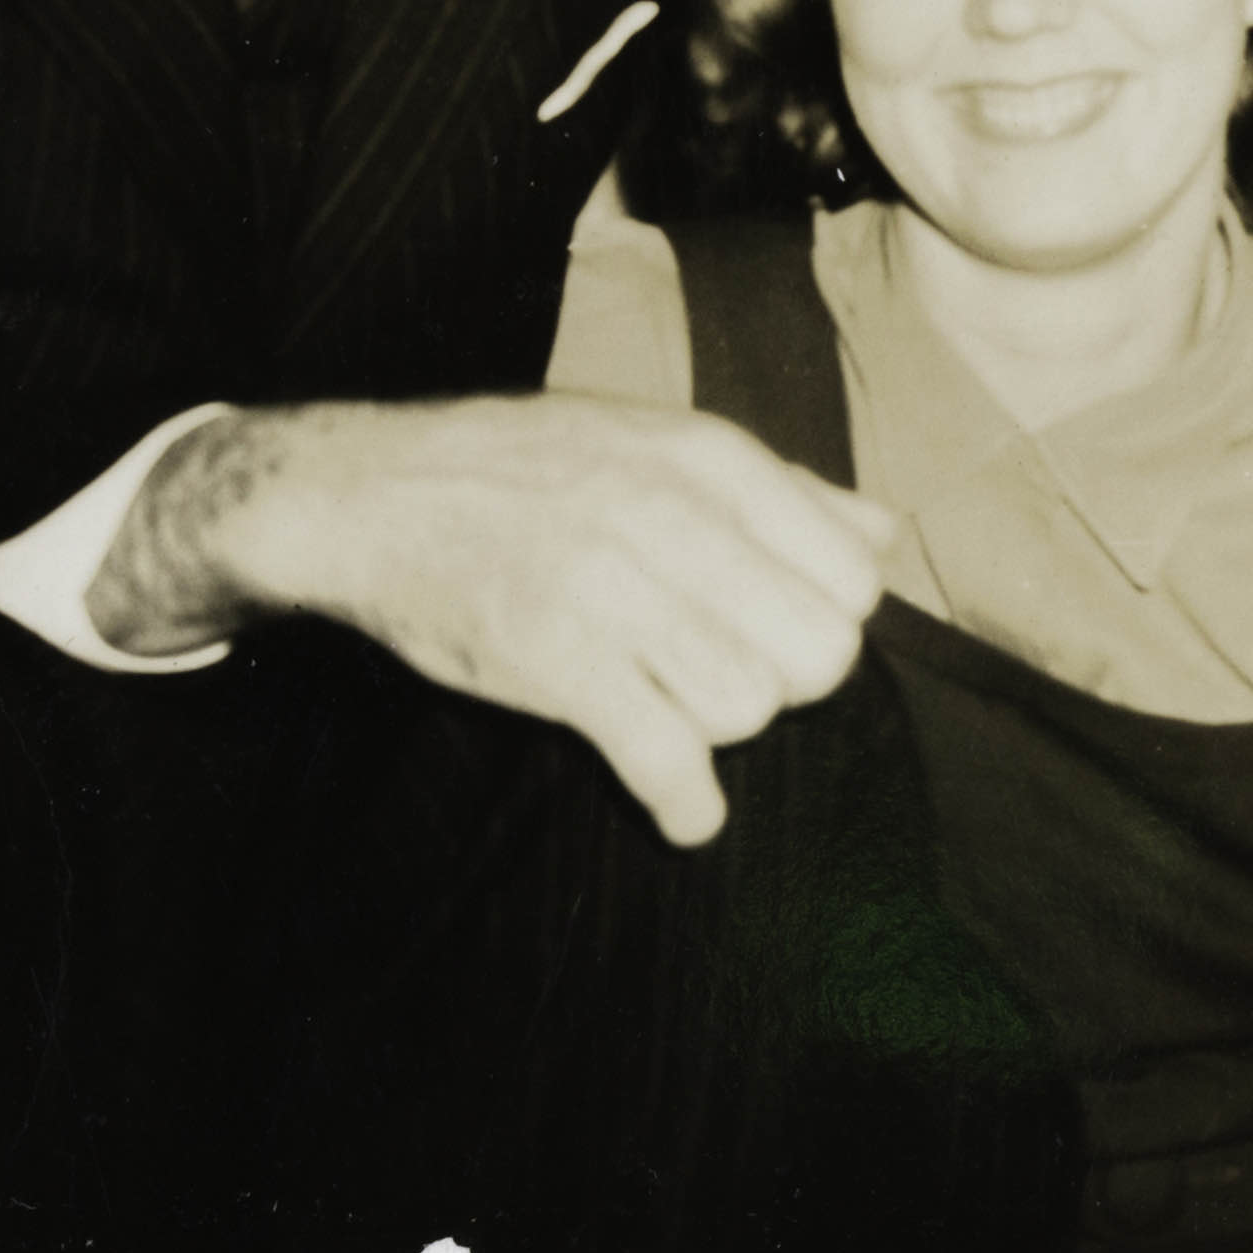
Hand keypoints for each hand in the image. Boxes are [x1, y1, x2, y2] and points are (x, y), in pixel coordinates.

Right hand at [112, 393, 897, 846]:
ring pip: (748, 705)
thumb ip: (779, 489)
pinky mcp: (554, 659)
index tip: (774, 629)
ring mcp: (610, 586)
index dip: (825, 619)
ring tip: (677, 711)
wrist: (371, 492)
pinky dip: (686, 804)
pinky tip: (685, 811)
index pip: (850, 575)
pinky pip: (664, 758)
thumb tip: (881, 536)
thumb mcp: (658, 441)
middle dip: (786, 681)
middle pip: (816, 651)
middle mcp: (671, 514)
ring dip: (723, 729)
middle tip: (728, 676)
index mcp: (709, 457)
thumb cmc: (525, 471)